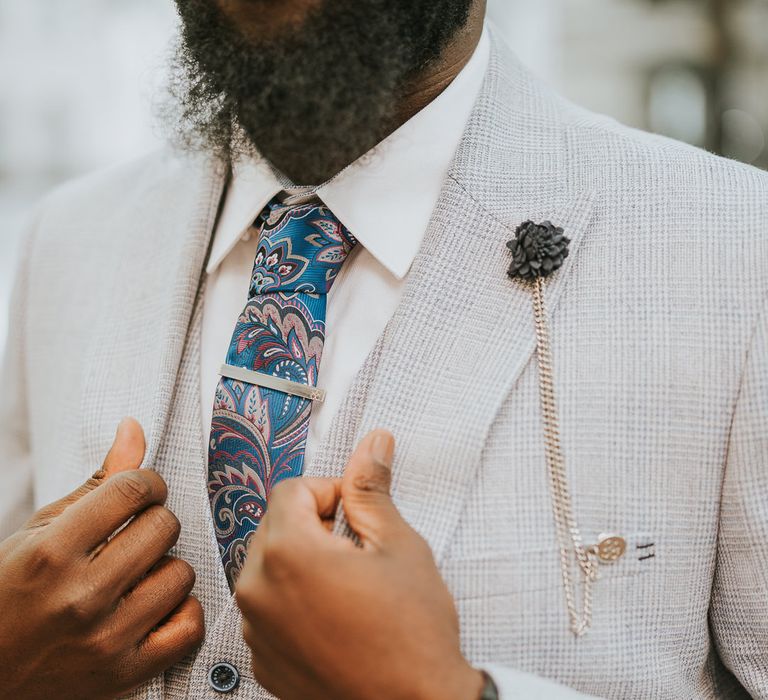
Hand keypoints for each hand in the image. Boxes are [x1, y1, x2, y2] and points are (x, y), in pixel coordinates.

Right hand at [0, 418, 203, 699]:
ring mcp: (104, 639)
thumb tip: (135, 428)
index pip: (134, 489)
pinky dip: (180, 612)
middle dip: (155, 520)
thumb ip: (98, 481)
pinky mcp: (124, 674)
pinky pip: (188, 627)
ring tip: (139, 572)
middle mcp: (80, 596)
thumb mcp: (42, 529)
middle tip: (136, 533)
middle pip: (163, 527)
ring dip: (166, 567)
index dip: (146, 483)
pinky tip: (156, 605)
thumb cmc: (12, 589)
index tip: (140, 492)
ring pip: (181, 573)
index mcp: (51, 553)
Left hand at [236, 430, 484, 699]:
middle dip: (315, 525)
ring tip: (349, 587)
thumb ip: (372, 489)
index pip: (291, 490)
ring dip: (304, 562)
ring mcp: (256, 629)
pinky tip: (336, 617)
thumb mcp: (399, 546)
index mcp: (288, 554)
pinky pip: (269, 607)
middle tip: (358, 550)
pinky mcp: (262, 659)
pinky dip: (295, 600)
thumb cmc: (412, 634)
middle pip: (276, 525)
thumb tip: (372, 445)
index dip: (330, 492)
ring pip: (271, 565)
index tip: (356, 514)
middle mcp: (258, 590)